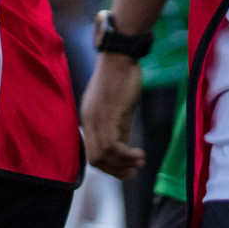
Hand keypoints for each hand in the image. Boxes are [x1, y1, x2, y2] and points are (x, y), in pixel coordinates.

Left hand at [80, 51, 145, 178]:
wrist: (120, 56)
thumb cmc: (122, 78)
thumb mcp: (119, 109)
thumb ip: (119, 129)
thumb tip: (124, 151)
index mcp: (88, 120)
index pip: (91, 154)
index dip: (110, 168)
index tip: (127, 169)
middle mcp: (88, 121)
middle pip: (94, 161)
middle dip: (116, 172)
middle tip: (135, 170)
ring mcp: (96, 118)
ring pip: (102, 156)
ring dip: (124, 165)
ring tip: (140, 161)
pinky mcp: (108, 114)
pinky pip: (112, 145)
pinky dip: (126, 156)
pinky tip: (139, 153)